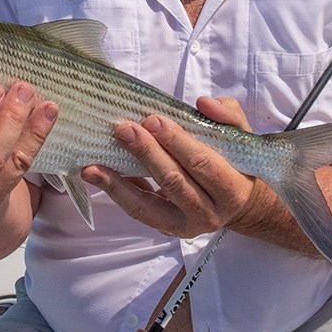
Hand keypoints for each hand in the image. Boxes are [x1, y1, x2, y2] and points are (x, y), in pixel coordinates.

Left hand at [81, 97, 256, 237]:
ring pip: (147, 206)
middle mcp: (210, 213)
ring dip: (117, 183)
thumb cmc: (234, 162)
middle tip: (124, 129)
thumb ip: (228, 115)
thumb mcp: (240, 136)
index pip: (202, 164)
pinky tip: (94, 175)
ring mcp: (185, 225)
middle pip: (173, 182)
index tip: (153, 120)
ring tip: (92, 166)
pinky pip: (137, 211)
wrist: (237, 203)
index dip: (177, 142)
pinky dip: (115, 192)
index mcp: (232, 189)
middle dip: (146, 154)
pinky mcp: (165, 228)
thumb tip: (203, 103)